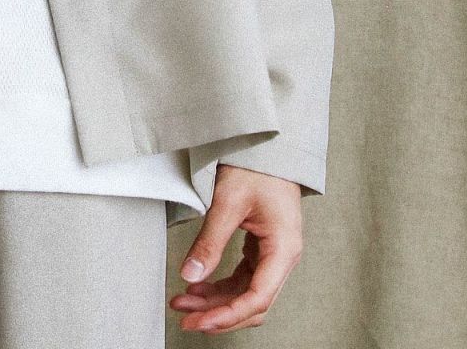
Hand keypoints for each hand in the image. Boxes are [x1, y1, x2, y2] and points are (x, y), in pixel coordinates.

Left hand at [169, 164, 303, 332]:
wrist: (267, 145)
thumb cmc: (255, 167)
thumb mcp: (228, 202)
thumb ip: (210, 240)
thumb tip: (190, 275)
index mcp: (283, 249)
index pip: (257, 298)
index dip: (227, 315)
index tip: (198, 321)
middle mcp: (283, 257)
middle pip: (252, 301)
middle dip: (218, 314)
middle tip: (184, 317)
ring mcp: (274, 253)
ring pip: (246, 292)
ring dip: (217, 301)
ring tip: (183, 302)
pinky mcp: (263, 247)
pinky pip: (243, 277)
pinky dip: (221, 286)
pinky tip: (198, 286)